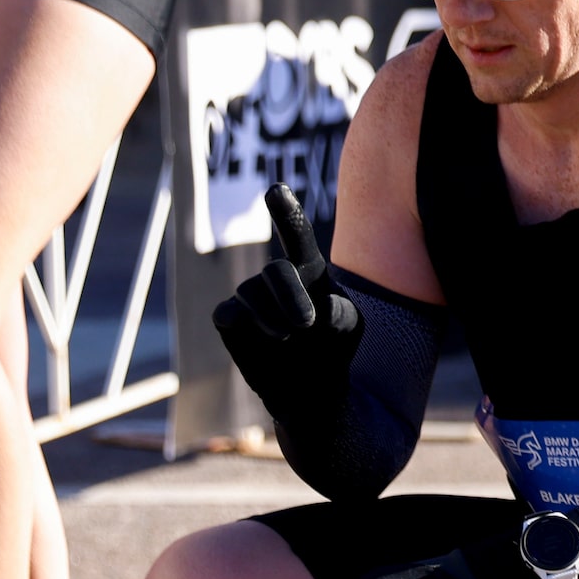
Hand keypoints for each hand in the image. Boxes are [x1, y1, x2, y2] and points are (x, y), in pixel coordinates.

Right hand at [211, 184, 361, 408]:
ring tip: (290, 338)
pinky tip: (269, 341)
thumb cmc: (334, 347)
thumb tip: (319, 310)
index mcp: (310, 268)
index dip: (285, 213)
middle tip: (305, 325)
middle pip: (277, 270)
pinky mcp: (229, 318)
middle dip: (291, 296)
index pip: (296, 235)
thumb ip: (342, 314)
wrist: (312, 389)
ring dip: (275, 320)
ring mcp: (249, 294)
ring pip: (253, 294)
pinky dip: (250, 329)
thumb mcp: (350, 329)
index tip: (274, 189)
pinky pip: (231, 314)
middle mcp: (276, 275)